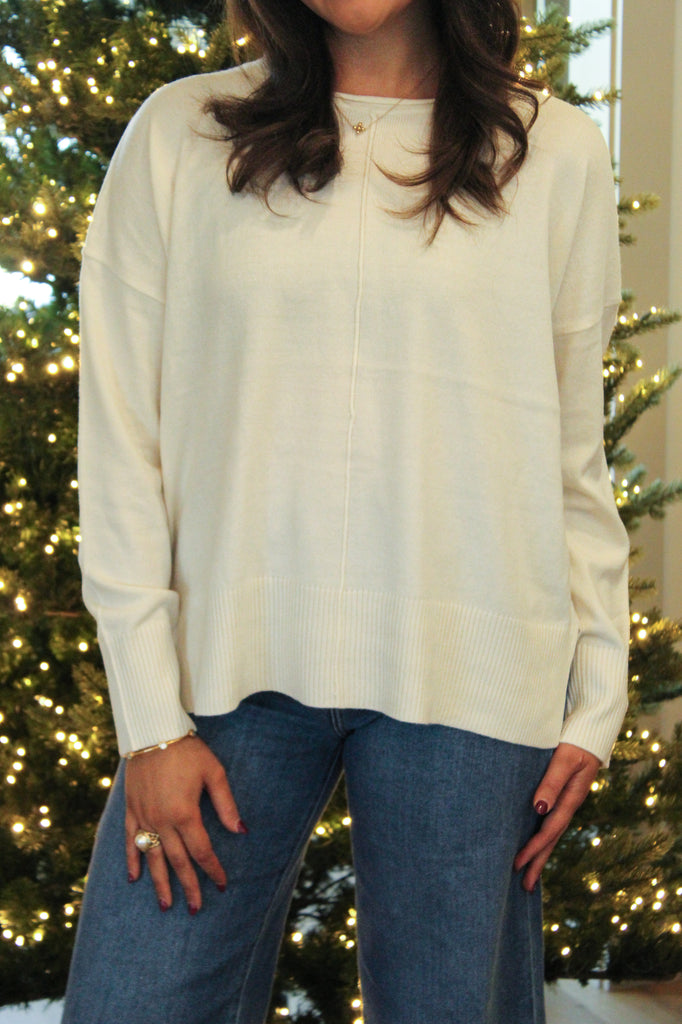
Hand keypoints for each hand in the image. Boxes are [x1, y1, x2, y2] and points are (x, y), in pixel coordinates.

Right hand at [125, 735, 244, 912]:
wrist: (153, 732)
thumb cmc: (188, 750)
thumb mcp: (214, 772)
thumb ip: (226, 804)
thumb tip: (240, 830)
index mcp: (185, 813)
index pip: (201, 850)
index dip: (212, 869)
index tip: (221, 884)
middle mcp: (162, 820)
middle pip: (177, 861)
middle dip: (188, 886)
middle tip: (195, 908)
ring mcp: (144, 817)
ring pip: (153, 858)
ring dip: (160, 883)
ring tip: (166, 905)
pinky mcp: (131, 810)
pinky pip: (131, 841)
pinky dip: (133, 860)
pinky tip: (135, 878)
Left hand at [513, 741, 600, 892]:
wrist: (591, 731)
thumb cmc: (576, 743)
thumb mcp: (566, 760)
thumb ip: (552, 782)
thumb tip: (538, 808)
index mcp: (570, 799)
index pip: (549, 830)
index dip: (533, 849)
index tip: (517, 865)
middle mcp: (568, 804)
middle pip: (551, 839)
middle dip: (538, 862)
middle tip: (525, 887)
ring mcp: (565, 801)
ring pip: (551, 833)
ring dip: (539, 853)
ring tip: (527, 873)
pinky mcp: (560, 794)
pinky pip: (550, 821)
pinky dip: (541, 836)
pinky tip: (533, 842)